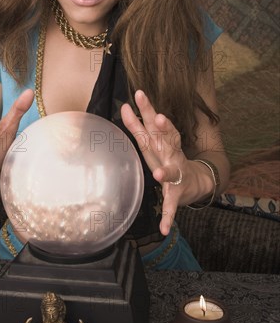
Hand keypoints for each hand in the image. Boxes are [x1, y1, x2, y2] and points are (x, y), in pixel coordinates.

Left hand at [121, 90, 191, 235]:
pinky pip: (171, 206)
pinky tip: (163, 228)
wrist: (197, 182)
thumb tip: (124, 105)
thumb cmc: (168, 158)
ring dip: (166, 172)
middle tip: (159, 118)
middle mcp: (171, 155)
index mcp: (162, 143)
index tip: (139, 94)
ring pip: (172, 171)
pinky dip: (167, 216)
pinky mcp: (177, 194)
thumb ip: (137, 124)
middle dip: (164, 130)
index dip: (147, 109)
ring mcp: (176, 174)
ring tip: (159, 174)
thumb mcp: (152, 141)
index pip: (154, 123)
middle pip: (168, 141)